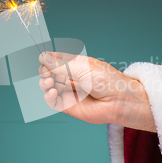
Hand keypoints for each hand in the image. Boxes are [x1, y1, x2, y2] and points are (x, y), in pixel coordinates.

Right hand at [39, 52, 156, 131]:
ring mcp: (69, 91)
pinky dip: (48, 96)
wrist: (118, 101)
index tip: (43, 58)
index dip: (47, 59)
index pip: (55, 60)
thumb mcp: (82, 67)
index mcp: (75, 64)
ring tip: (50, 83)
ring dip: (44, 83)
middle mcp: (71, 77)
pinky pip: (52, 101)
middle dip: (44, 72)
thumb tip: (43, 56)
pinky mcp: (69, 106)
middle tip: (47, 73)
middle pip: (49, 73)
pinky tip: (52, 92)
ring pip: (48, 86)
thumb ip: (61, 64)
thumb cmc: (107, 81)